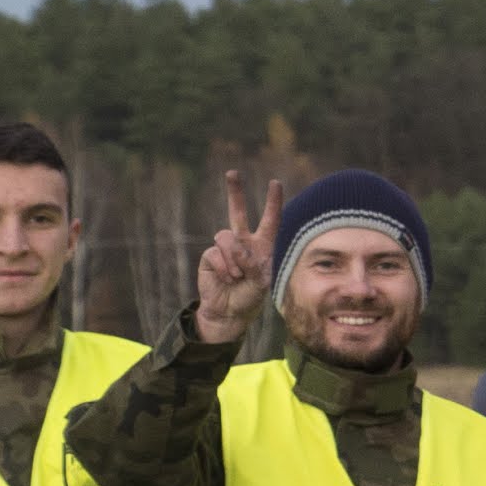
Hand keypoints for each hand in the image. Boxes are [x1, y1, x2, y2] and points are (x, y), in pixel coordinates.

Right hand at [192, 172, 280, 349]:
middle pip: (237, 212)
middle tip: (232, 173)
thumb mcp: (261, 282)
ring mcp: (226, 249)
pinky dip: (224, 267)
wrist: (229, 312)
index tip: (275, 183)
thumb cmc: (251, 297)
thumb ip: (253, 264)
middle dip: (235, 192)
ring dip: (233, 258)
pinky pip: (216, 253)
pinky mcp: (211, 256)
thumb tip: (238, 249)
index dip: (272, 202)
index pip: (270, 220)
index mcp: (263, 246)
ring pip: (226, 236)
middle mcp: (244, 243)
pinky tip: (228, 279)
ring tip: (238, 276)